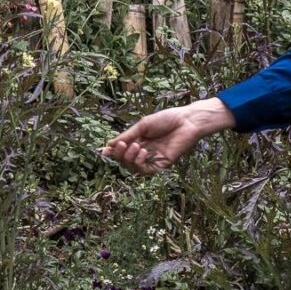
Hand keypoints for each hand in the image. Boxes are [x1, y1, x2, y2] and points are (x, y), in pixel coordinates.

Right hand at [101, 98, 234, 174]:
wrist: (186, 121)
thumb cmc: (166, 119)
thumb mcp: (143, 125)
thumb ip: (127, 135)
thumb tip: (108, 145)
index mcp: (139, 141)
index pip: (121, 150)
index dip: (112, 152)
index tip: (103, 151)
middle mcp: (144, 152)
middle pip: (124, 161)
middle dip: (119, 154)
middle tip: (121, 145)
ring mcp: (152, 159)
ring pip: (132, 167)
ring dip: (129, 158)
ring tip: (136, 146)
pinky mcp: (161, 165)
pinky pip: (145, 170)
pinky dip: (139, 163)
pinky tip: (142, 152)